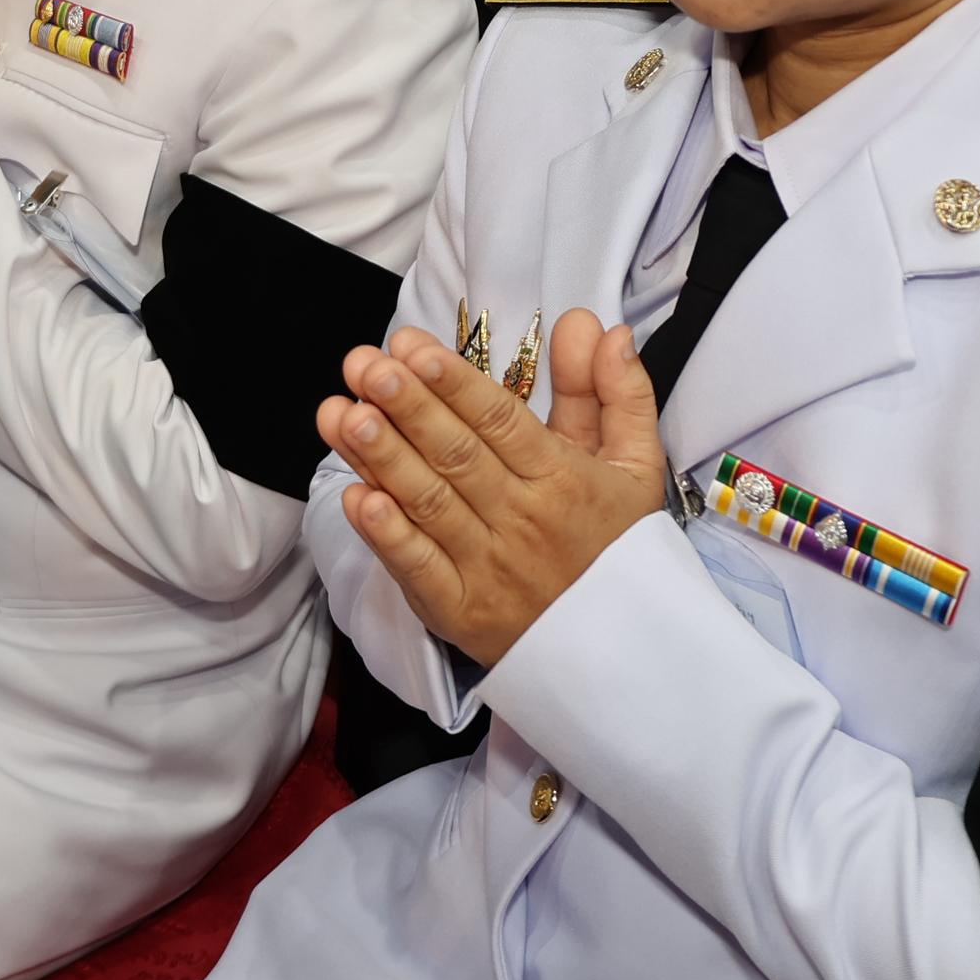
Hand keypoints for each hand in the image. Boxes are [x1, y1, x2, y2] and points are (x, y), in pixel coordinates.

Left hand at [323, 309, 669, 669]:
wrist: (624, 652)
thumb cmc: (620, 547)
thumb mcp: (636, 466)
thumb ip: (617, 392)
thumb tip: (598, 328)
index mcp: (562, 479)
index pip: (500, 421)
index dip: (455, 381)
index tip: (414, 347)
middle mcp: (522, 520)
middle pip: (456, 455)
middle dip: (407, 406)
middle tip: (366, 366)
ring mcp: (489, 568)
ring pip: (429, 503)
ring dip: (381, 458)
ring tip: (342, 414)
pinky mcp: (461, 611)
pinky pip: (419, 570)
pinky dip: (386, 536)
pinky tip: (356, 498)